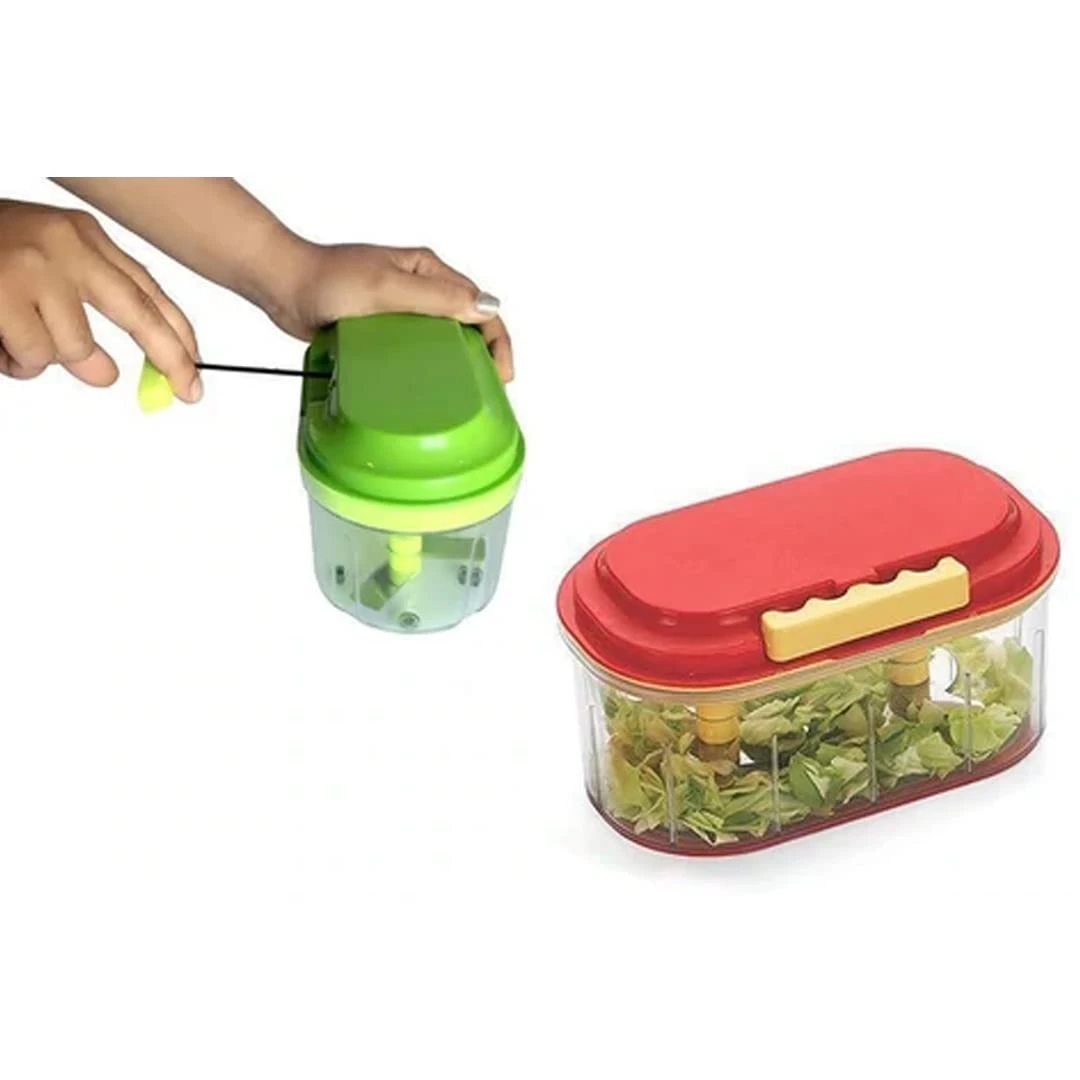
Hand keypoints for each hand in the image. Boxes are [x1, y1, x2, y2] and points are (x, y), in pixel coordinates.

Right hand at [0, 200, 201, 400]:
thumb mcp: (42, 270)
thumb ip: (81, 313)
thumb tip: (109, 374)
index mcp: (81, 235)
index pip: (147, 290)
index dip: (178, 334)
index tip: (194, 370)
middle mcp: (65, 245)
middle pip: (140, 314)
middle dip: (170, 357)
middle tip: (184, 390)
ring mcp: (34, 268)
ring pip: (76, 350)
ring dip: (47, 360)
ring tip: (14, 338)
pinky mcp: (2, 294)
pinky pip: (34, 357)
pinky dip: (16, 362)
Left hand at [267, 242, 513, 380]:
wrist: (284, 288)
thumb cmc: (327, 279)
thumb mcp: (387, 286)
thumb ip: (435, 297)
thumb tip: (485, 308)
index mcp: (429, 270)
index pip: (480, 304)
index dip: (497, 340)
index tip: (500, 374)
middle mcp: (421, 288)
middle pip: (468, 324)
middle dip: (484, 355)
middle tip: (487, 390)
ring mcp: (404, 310)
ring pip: (444, 340)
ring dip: (457, 364)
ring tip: (462, 393)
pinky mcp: (386, 330)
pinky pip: (417, 351)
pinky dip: (427, 368)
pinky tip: (426, 386)